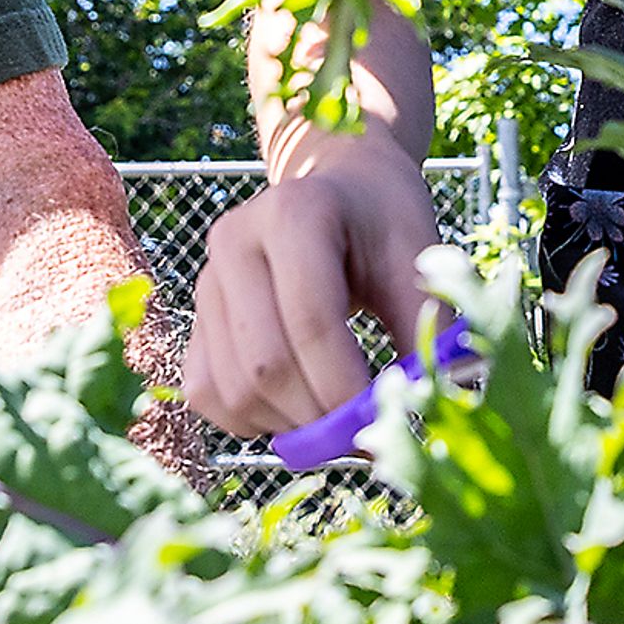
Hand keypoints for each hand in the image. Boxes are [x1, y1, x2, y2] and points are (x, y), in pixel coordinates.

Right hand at [188, 130, 446, 439]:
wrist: (340, 188)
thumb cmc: (384, 221)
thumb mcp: (418, 256)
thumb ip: (426, 324)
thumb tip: (427, 402)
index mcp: (294, 213)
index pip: (311, 322)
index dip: (345, 388)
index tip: (382, 424)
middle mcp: (235, 241)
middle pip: (264, 364)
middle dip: (317, 417)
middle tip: (363, 436)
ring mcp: (206, 280)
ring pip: (232, 388)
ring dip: (287, 425)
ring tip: (333, 420)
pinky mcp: (196, 316)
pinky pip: (206, 392)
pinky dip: (250, 421)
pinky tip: (294, 409)